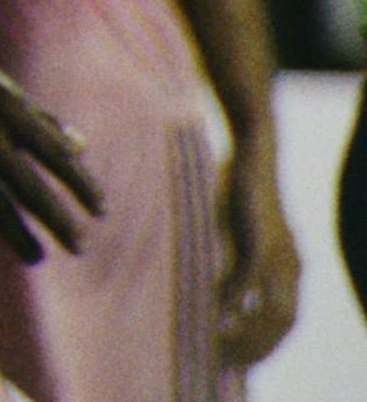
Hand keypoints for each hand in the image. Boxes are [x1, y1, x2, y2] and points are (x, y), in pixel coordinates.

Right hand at [0, 29, 100, 262]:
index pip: (55, 154)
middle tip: (79, 246)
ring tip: (36, 257)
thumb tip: (80, 148)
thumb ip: (40, 119)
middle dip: (57, 221)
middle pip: (27, 188)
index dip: (81, 185)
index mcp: (5, 108)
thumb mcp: (0, 86)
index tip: (100, 210)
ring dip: (16, 236)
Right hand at [217, 145, 301, 367]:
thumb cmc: (244, 191)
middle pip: (284, 323)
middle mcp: (293, 267)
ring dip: (246, 332)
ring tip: (221, 343)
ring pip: (272, 311)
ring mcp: (280, 256)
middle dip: (257, 346)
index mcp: (292, 268)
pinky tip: (217, 313)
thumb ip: (240, 262)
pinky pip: (248, 282)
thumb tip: (223, 293)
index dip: (265, 343)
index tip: (238, 356)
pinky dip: (234, 302)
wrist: (257, 152)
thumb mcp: (245, 233)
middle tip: (227, 359)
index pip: (286, 321)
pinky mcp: (260, 241)